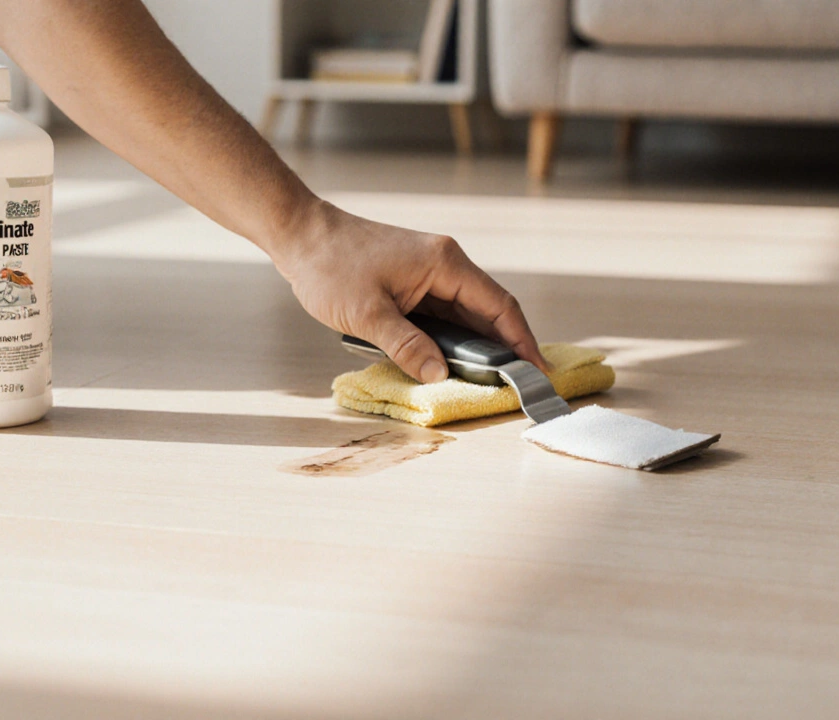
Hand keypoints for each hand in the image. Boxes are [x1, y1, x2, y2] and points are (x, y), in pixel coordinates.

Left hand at [271, 199, 549, 382]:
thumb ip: (407, 346)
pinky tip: (452, 361)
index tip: (537, 370)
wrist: (300, 234)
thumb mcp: (368, 314)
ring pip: (466, 313)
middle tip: (517, 384)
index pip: (499, 306)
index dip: (522, 340)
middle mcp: (445, 264)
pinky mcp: (412, 281)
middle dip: (504, 347)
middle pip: (488, 311)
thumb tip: (440, 374)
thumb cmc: (330, 266)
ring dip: (477, 344)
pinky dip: (452, 337)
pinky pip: (444, 312)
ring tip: (491, 380)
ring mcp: (429, 271)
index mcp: (445, 264)